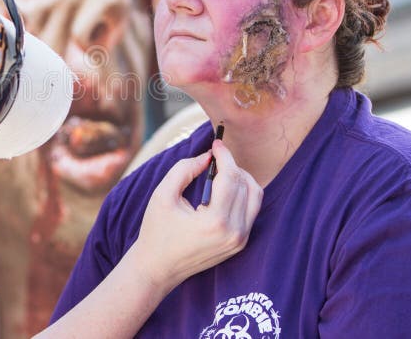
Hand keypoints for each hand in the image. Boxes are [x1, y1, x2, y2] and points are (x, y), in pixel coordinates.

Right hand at [131, 140, 262, 293]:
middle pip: (245, 184)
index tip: (216, 143)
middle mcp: (234, 232)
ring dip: (240, 178)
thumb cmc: (156, 231)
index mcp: (215, 221)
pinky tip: (225, 187)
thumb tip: (207, 156)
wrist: (157, 268)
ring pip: (254, 196)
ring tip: (220, 171)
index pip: (230, 177)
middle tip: (215, 156)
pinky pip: (251, 210)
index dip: (224, 155)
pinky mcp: (240, 244)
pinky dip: (242, 193)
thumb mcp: (162, 195)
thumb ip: (184, 169)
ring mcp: (240, 240)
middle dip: (231, 165)